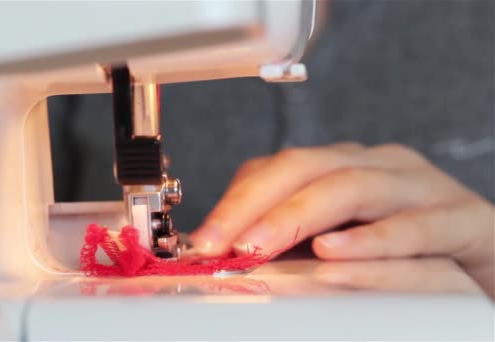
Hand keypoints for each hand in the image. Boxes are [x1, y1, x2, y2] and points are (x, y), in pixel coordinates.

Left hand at [189, 143, 493, 297]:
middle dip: (254, 204)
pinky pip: (417, 226)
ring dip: (298, 216)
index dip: (236, 201)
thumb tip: (227, 250)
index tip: (202, 239)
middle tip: (218, 244)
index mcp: (345, 167)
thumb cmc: (406, 255)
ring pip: (352, 186)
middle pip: (307, 167)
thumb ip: (289, 239)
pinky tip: (335, 254)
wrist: (486, 266)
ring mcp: (422, 188)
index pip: (278, 169)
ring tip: (259, 246)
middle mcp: (380, 167)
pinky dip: (372, 241)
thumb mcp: (335, 241)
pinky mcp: (465, 220)